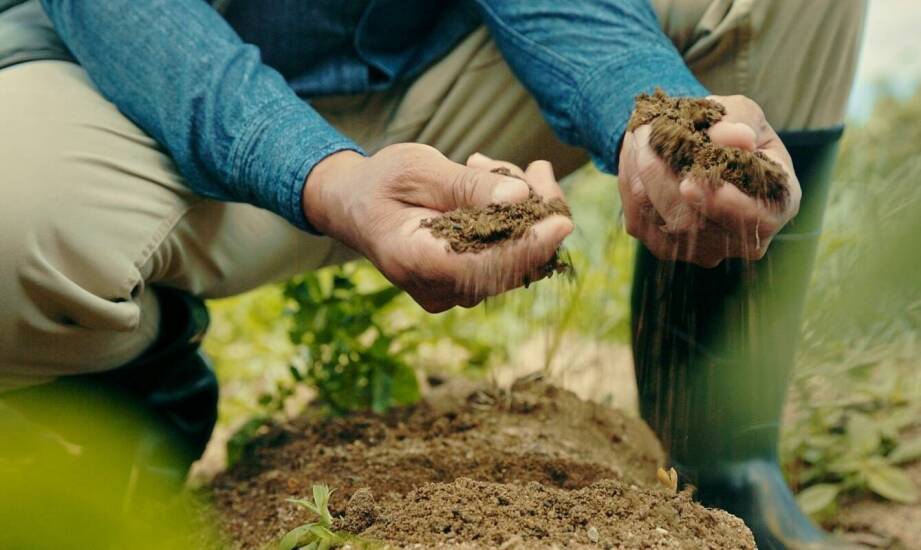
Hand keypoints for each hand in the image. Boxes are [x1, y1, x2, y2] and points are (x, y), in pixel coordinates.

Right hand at [304, 144, 572, 311]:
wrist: (355, 204)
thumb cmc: (381, 181)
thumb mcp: (417, 169)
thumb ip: (465, 186)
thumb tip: (518, 197)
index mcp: (414, 261)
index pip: (483, 267)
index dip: (527, 247)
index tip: (562, 220)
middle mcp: (436, 288)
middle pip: (509, 266)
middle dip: (536, 215)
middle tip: (537, 168)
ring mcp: (451, 291)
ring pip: (515, 262)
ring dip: (524, 212)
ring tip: (492, 167)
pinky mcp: (465, 284)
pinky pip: (506, 258)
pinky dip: (513, 222)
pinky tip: (493, 184)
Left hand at [618, 95, 800, 266]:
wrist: (699, 145)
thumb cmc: (732, 128)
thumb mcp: (744, 113)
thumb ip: (740, 121)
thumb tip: (736, 138)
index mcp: (778, 205)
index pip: (759, 220)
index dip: (726, 206)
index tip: (690, 183)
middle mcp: (741, 239)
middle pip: (694, 222)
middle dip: (662, 174)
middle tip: (646, 132)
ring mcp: (701, 250)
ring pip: (660, 219)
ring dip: (641, 172)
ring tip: (640, 133)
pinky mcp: (664, 247)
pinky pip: (640, 219)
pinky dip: (630, 181)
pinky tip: (635, 152)